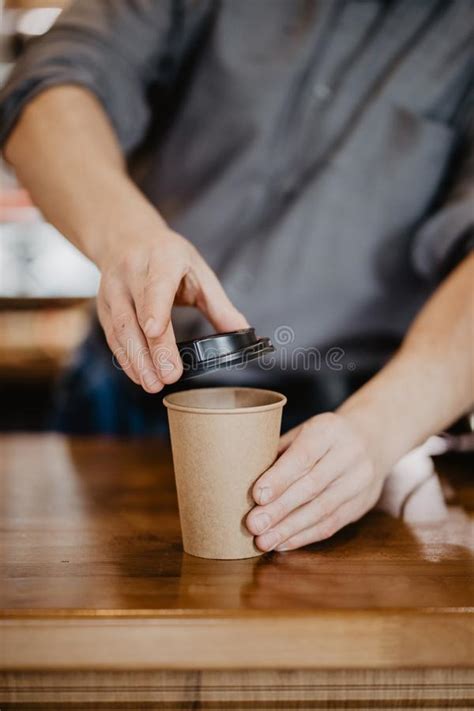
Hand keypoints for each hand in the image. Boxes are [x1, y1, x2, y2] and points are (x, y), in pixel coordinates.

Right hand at [96, 225, 247, 391]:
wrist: (126, 238)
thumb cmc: (168, 256)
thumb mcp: (199, 272)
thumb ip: (220, 305)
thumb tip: (244, 333)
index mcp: (163, 258)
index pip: (157, 284)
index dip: (155, 307)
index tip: (155, 330)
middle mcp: (133, 271)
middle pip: (138, 313)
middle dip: (152, 348)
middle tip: (168, 376)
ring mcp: (113, 289)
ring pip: (121, 328)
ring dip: (136, 360)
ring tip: (153, 384)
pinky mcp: (103, 305)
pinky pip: (112, 335)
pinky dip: (126, 358)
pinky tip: (139, 376)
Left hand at [246, 412, 384, 550]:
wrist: (374, 438)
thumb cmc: (324, 436)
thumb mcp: (304, 431)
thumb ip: (280, 453)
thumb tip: (243, 480)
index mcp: (329, 430)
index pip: (304, 457)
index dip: (280, 478)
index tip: (256, 497)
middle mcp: (349, 454)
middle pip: (313, 486)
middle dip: (280, 509)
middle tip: (254, 525)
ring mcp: (360, 480)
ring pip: (323, 510)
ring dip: (290, 529)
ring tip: (264, 541)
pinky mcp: (362, 503)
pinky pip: (332, 524)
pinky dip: (305, 536)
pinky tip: (284, 543)